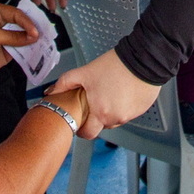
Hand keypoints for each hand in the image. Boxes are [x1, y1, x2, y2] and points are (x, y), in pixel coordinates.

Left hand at [0, 1, 44, 83]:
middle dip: (34, 28)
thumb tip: (33, 37)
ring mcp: (8, 36)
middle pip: (24, 22)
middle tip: (47, 33)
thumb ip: (13, 36)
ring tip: (47, 42)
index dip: (27, 22)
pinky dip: (31, 50)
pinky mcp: (10, 50)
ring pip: (25, 35)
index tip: (35, 32)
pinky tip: (40, 50)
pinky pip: (23, 48)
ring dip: (34, 39)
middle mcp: (4, 22)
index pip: (17, 14)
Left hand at [47, 50, 161, 137]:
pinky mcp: (141, 109)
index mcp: (101, 112)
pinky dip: (124, 105)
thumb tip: (51, 92)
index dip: (82, 130)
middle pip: (103, 126)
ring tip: (111, 93)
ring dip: (112, 111)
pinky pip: (129, 112)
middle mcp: (117, 118)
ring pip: (116, 119)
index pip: (88, 133)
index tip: (81, 123)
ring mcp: (130, 115)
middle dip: (97, 119)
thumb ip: (65, 83)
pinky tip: (123, 91)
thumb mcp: (85, 72)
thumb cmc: (116, 65)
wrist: (143, 59)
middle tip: (96, 103)